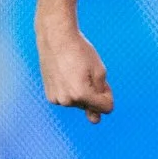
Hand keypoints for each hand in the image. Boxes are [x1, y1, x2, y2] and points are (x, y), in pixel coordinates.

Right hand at [34, 0, 112, 122]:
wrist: (55, 38)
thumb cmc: (80, 52)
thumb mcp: (99, 71)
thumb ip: (101, 95)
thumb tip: (96, 121)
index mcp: (81, 94)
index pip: (106, 108)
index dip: (108, 94)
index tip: (102, 80)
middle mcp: (67, 101)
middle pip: (92, 106)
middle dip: (94, 93)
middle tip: (85, 72)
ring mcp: (56, 99)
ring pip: (80, 103)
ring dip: (82, 92)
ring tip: (74, 71)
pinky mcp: (50, 95)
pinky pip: (68, 99)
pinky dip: (72, 91)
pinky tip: (66, 75)